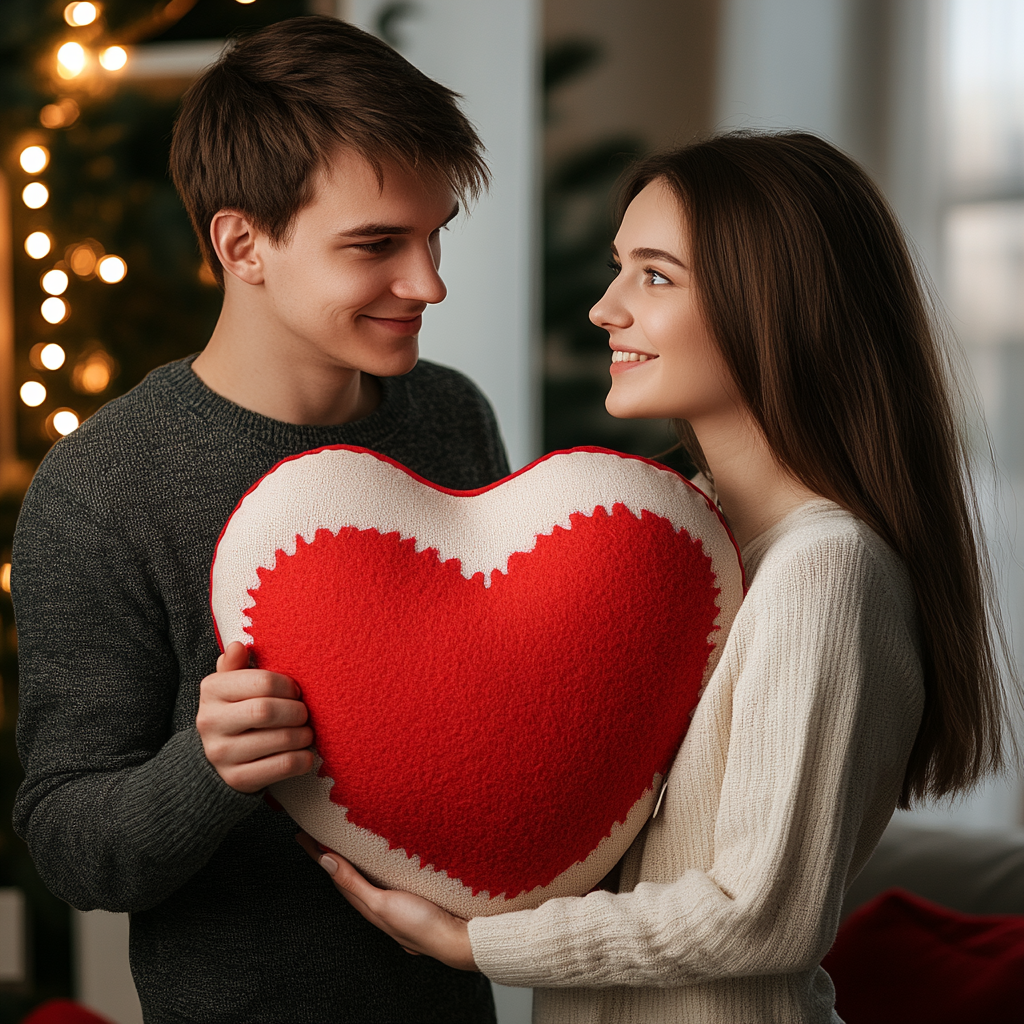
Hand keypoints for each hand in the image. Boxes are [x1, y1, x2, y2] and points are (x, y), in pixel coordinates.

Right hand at [197, 641, 313, 792]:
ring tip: (306, 732)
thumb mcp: (230, 684)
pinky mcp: (237, 779)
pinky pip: (282, 767)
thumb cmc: (235, 711)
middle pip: (268, 711)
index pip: (262, 682)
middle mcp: (210, 722)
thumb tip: (237, 646)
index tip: (296, 691)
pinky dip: (302, 759)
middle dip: (297, 711)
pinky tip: (303, 753)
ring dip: (303, 735)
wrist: (214, 759)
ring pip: (279, 740)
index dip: (288, 686)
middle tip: (304, 713)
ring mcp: (221, 753)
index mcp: (212, 690)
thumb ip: (235, 665)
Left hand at [296, 832, 477, 971]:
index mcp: (368, 906)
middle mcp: (378, 905)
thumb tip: (326, 862)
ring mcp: (396, 903)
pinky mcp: (413, 899)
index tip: (302, 837)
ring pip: (369, 879)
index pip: (336, 876)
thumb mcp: (381, 903)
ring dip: (356, 862)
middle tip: (319, 834)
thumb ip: (354, 883)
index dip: (319, 856)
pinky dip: (378, 869)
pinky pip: (387, 881)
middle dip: (333, 857)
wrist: (458, 939)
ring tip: (347, 843)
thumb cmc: (420, 924)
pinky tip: (386, 862)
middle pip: (349, 877)